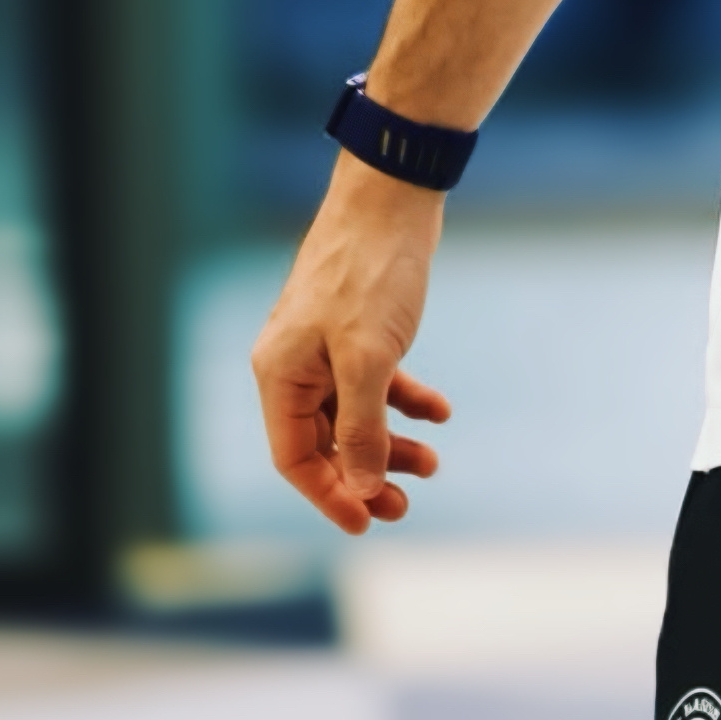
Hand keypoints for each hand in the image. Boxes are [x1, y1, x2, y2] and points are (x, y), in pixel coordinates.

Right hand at [251, 156, 451, 535]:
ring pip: (353, 414)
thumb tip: (364, 487)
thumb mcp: (369, 358)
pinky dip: (406, 399)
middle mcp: (295, 363)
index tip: (370, 523)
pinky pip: (377, 380)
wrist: (394, 197)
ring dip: (390, 442)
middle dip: (365, 475)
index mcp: (279, 374)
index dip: (330, 494)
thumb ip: (362, 426)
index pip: (295, 458)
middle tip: (408, 503)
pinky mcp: (358, 327)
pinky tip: (441, 411)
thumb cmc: (372, 274)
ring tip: (433, 462)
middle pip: (324, 441)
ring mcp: (325, 345)